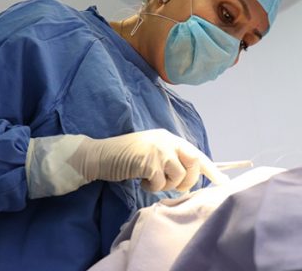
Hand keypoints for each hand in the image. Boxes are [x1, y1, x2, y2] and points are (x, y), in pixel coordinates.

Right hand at [71, 128, 228, 191]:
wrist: (101, 155)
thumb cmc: (126, 156)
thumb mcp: (151, 153)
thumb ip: (169, 159)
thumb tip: (189, 177)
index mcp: (168, 138)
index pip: (195, 153)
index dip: (211, 169)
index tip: (224, 183)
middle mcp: (166, 140)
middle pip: (193, 162)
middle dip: (188, 180)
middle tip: (174, 186)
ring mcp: (157, 149)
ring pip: (178, 175)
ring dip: (166, 185)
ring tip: (151, 181)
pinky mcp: (148, 160)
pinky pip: (160, 183)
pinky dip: (151, 187)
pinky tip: (140, 181)